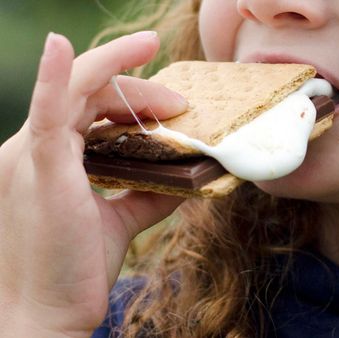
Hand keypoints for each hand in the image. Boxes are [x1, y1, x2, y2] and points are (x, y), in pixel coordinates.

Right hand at [0, 32, 185, 336]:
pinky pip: (45, 114)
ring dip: (123, 78)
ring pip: (74, 91)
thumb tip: (186, 175)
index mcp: (48, 158)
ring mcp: (31, 157)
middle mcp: (32, 150)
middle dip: (137, 89)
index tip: (171, 107)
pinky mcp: (41, 172)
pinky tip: (58, 45)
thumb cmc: (75, 270)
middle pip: (85, 92)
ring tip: (165, 81)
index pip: (85, 105)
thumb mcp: (119, 220)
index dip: (128, 97)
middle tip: (180, 103)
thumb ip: (147, 192)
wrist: (48, 316)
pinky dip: (52, 76)